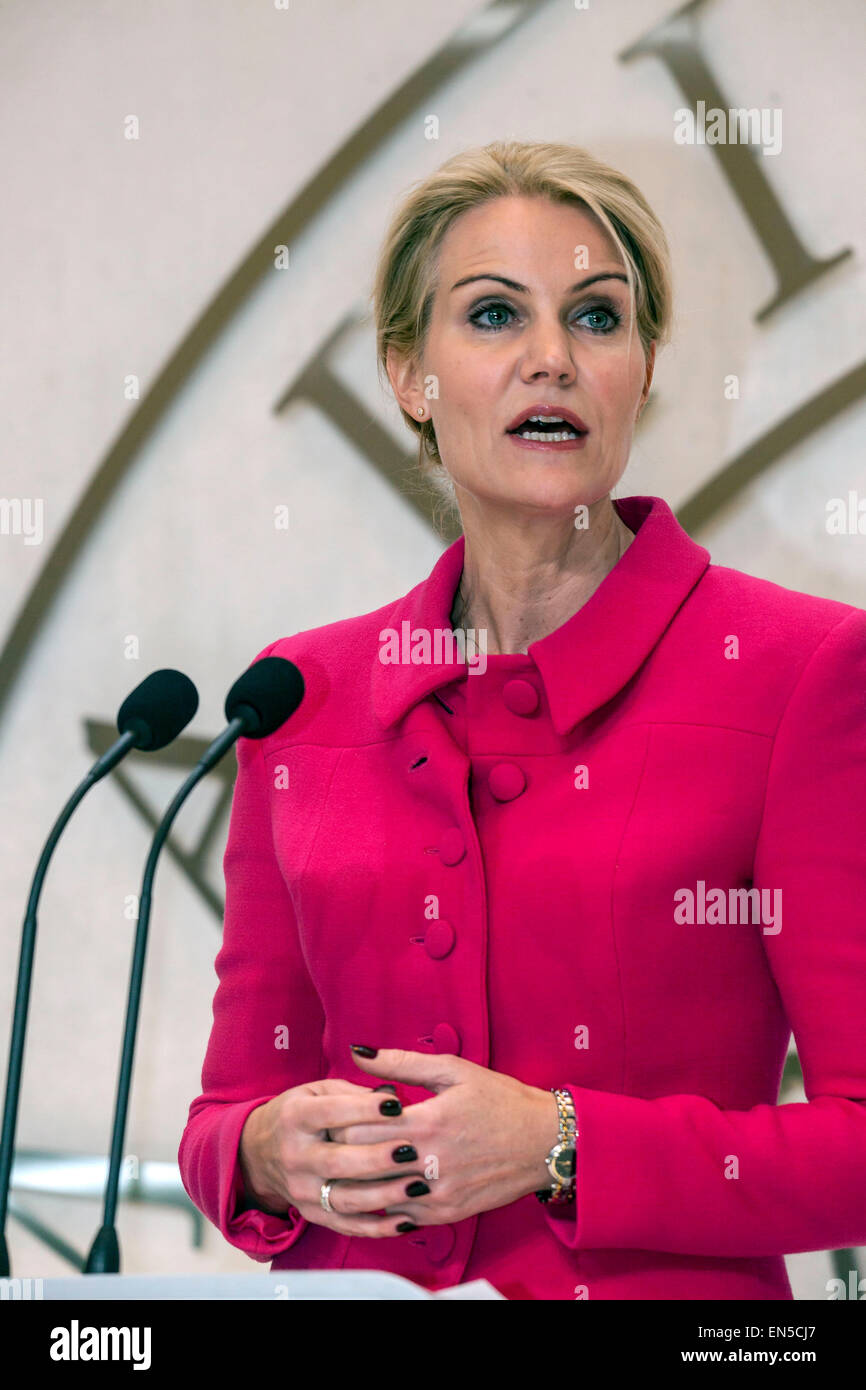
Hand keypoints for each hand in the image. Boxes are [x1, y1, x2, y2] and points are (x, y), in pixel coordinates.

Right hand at [238, 1076, 435, 1238]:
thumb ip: (352, 1094)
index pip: (330, 1112)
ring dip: (384, 1196)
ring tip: (417, 1186)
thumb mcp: (317, 1091)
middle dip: (377, 1158)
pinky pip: (346, 1225)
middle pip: (338, 1161)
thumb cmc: (299, 1113)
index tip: (397, 1106)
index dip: (364, 1109)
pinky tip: (405, 1220)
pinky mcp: (311, 1213)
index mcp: (296, 1117)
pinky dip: (377, 1228)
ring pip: (344, 1199)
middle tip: (411, 1151)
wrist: (258, 1151)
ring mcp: (301, 1189)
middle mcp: (295, 1155)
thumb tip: (392, 1098)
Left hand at [327, 1047, 559, 1227]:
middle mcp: (431, 1161)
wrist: (545, 1141)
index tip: (334, 1118)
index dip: (340, 1124)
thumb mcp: (454, 1071)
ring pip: (380, 1195)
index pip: (359, 1130)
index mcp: (428, 1122)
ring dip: (362, 1181)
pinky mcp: (450, 1212)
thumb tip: (359, 1051)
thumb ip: (402, 1062)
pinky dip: (388, 1202)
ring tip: (352, 1166)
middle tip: (334, 1142)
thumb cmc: (500, 1100)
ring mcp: (440, 1192)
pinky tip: (382, 1188)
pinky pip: (403, 1215)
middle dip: (345, 1153)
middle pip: (365, 1165)